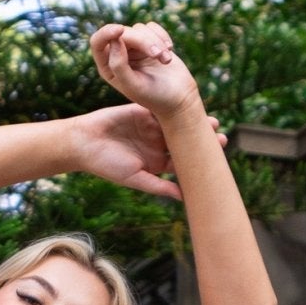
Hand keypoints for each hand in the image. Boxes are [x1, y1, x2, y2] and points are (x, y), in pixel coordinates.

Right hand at [68, 101, 227, 200]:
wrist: (83, 142)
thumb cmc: (106, 165)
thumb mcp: (135, 178)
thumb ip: (158, 186)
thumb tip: (183, 197)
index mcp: (156, 162)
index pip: (183, 161)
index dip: (199, 159)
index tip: (218, 157)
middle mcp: (156, 144)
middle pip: (184, 141)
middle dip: (202, 138)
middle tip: (222, 136)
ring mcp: (150, 127)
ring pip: (177, 124)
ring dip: (194, 121)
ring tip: (212, 121)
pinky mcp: (143, 110)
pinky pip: (163, 108)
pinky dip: (176, 108)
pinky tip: (191, 107)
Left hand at [89, 20, 202, 119]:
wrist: (178, 98)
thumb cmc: (154, 96)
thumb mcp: (133, 85)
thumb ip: (118, 65)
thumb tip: (114, 40)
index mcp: (107, 67)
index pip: (97, 42)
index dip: (106, 32)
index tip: (120, 30)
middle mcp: (118, 54)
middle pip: (123, 33)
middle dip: (142, 41)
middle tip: (158, 54)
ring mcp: (134, 47)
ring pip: (139, 28)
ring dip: (156, 42)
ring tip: (166, 60)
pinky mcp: (150, 41)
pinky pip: (152, 27)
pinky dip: (162, 36)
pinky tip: (169, 51)